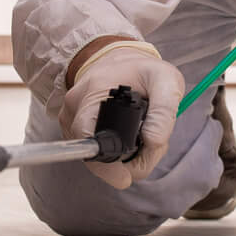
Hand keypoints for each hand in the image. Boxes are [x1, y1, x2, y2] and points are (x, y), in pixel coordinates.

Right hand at [61, 40, 184, 188]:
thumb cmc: (143, 70)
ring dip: (123, 156)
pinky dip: (114, 151)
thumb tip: (153, 141)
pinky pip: (93, 150)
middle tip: (151, 143)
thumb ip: (164, 110)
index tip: (127, 176)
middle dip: (127, 160)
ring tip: (142, 134)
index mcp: (93, 92)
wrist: (119, 59)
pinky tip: (128, 136)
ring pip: (95, 156)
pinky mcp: (72, 125)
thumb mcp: (165, 80)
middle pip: (94, 156)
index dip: (110, 166)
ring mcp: (69, 117)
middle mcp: (74, 106)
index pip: (91, 143)